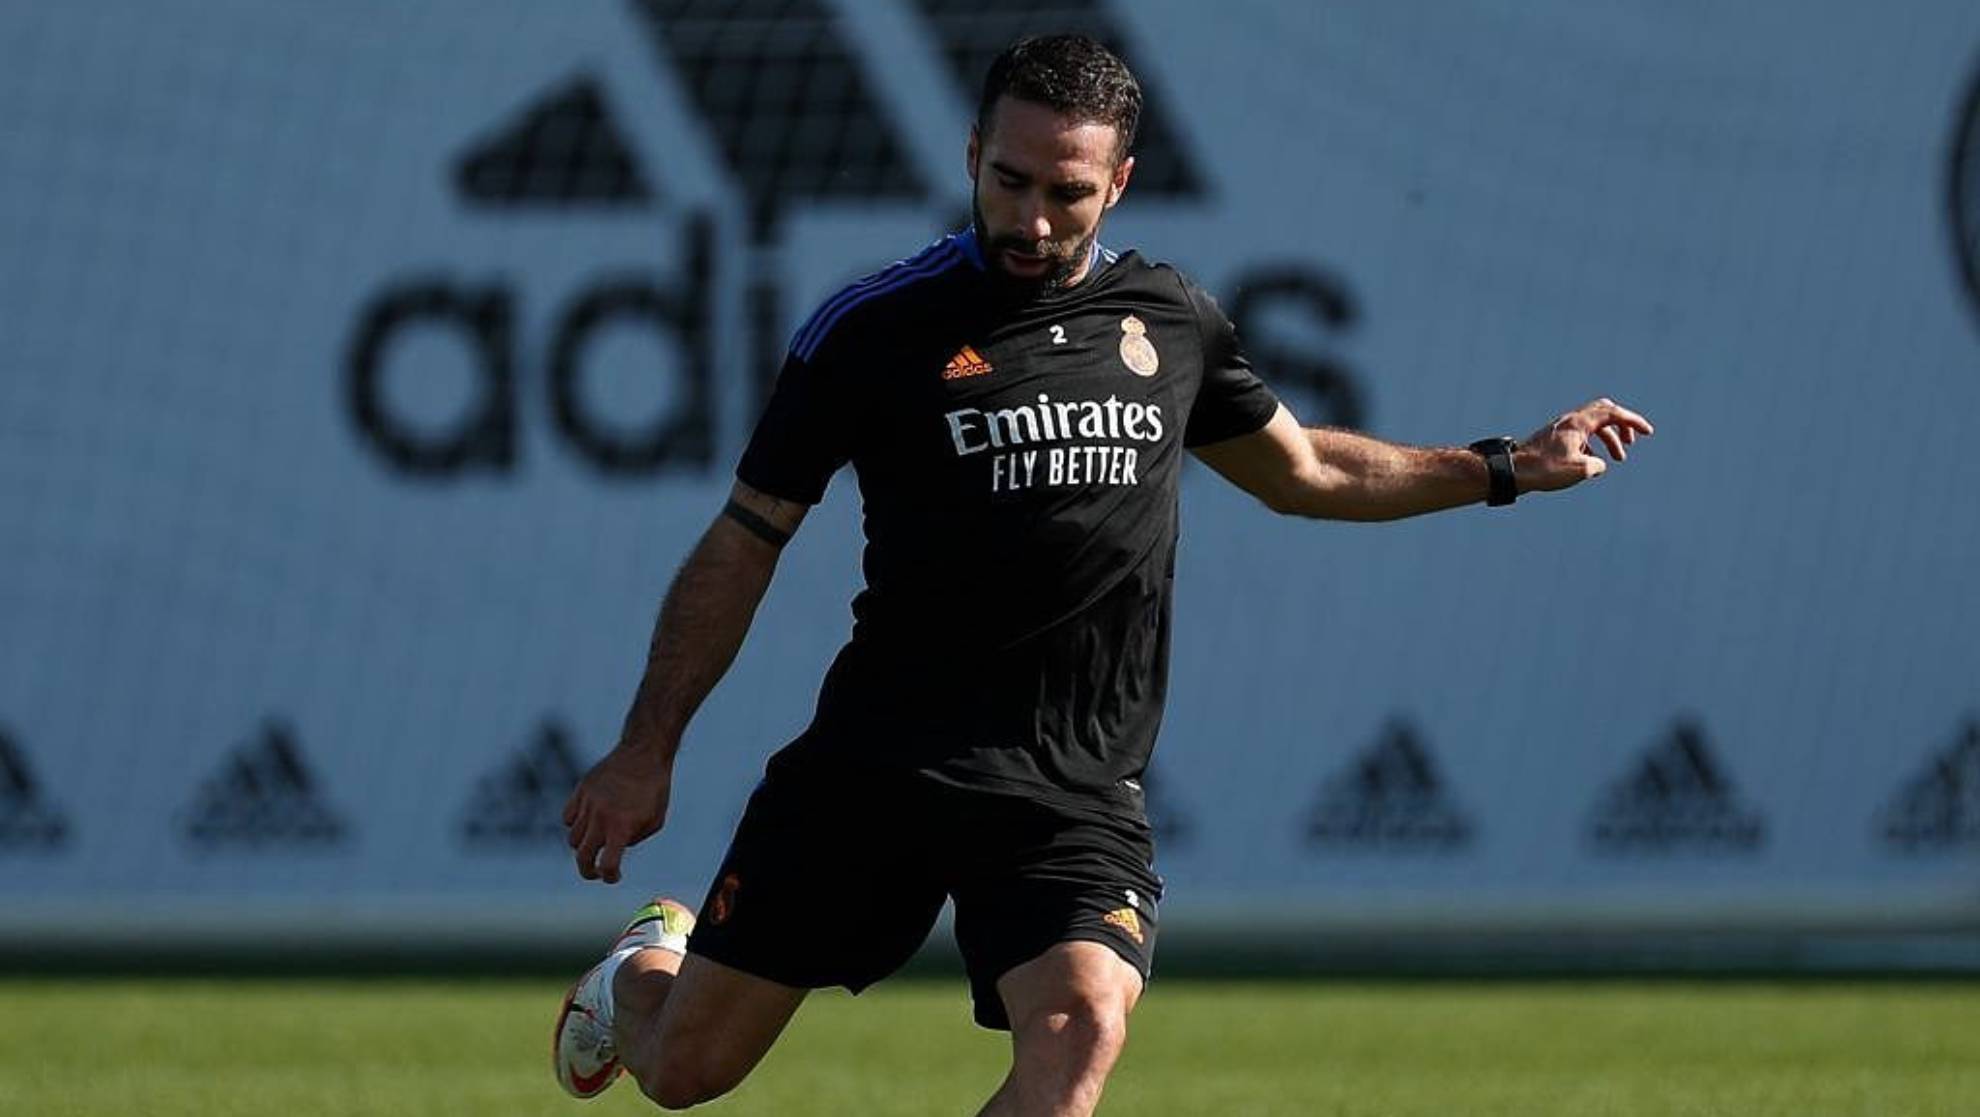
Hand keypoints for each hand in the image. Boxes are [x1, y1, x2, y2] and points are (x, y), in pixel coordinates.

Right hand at [562, 746, 671, 883]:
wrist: (643, 754)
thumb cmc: (654, 789)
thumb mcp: (654, 820)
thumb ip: (633, 839)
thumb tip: (614, 848)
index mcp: (622, 827)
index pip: (607, 864)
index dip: (609, 876)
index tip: (613, 877)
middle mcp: (601, 817)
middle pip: (582, 857)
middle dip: (588, 871)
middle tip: (595, 872)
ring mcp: (588, 803)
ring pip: (573, 838)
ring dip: (584, 846)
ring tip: (597, 840)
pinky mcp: (580, 791)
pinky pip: (568, 817)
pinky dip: (574, 824)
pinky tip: (588, 821)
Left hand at [1515, 397, 1653, 493]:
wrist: (1513, 471)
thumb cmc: (1544, 469)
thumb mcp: (1579, 470)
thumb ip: (1597, 464)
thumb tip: (1598, 464)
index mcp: (1578, 423)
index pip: (1612, 413)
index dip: (1633, 421)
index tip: (1647, 432)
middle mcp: (1570, 420)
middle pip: (1604, 412)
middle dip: (1621, 425)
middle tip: (1631, 442)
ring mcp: (1561, 428)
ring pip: (1593, 426)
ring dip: (1609, 439)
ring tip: (1618, 459)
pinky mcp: (1555, 438)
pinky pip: (1581, 435)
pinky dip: (1594, 444)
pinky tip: (1594, 461)